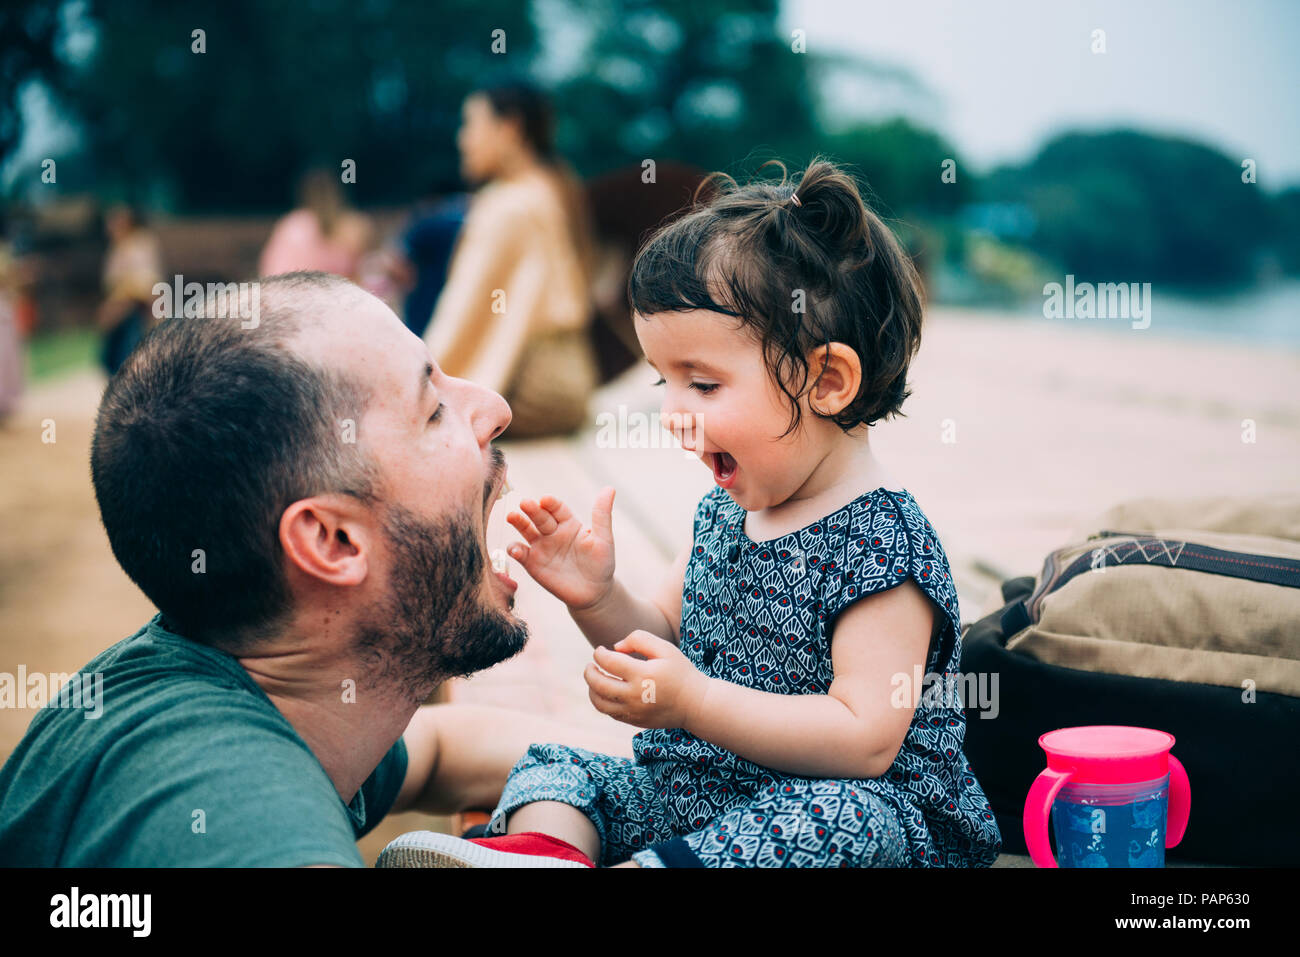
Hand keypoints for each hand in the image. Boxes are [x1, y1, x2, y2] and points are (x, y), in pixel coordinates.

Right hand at [506, 487, 616, 610]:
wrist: (593, 593)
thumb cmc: (601, 563)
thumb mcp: (603, 538)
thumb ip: (602, 515)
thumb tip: (609, 489)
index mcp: (568, 523)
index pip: (557, 508)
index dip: (551, 503)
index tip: (545, 499)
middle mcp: (552, 532)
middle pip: (540, 517)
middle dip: (532, 510)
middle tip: (525, 503)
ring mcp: (541, 547)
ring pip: (526, 531)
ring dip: (519, 523)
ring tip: (512, 516)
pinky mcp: (533, 563)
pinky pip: (521, 554)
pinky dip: (515, 549)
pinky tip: (515, 549)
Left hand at [584, 630, 710, 729]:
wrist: (695, 704)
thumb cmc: (680, 672)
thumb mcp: (665, 649)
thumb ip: (639, 639)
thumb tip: (615, 647)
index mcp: (643, 674)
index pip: (609, 662)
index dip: (599, 654)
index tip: (600, 650)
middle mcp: (635, 695)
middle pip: (599, 684)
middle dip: (590, 672)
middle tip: (590, 665)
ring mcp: (634, 711)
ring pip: (600, 703)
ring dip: (591, 689)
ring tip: (594, 679)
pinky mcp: (635, 721)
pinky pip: (610, 713)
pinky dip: (602, 701)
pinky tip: (607, 691)